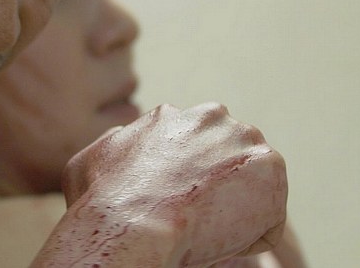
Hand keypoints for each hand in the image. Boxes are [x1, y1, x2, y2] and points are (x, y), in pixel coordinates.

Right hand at [60, 103, 287, 266]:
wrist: (135, 221)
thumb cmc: (104, 198)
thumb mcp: (89, 159)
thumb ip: (113, 142)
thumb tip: (122, 137)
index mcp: (171, 116)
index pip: (193, 143)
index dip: (188, 177)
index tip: (180, 200)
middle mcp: (210, 116)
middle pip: (226, 153)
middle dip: (219, 182)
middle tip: (200, 215)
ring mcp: (242, 138)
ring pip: (251, 178)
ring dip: (238, 205)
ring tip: (211, 231)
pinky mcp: (269, 166)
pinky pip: (270, 212)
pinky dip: (254, 232)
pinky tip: (226, 243)